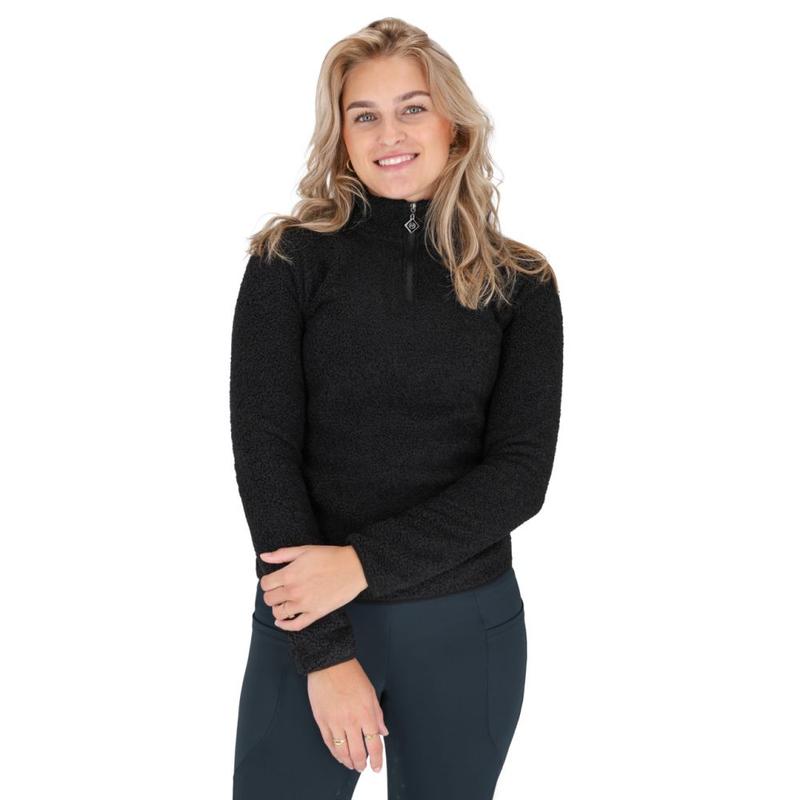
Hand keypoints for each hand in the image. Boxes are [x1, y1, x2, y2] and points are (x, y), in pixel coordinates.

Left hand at [258, 545, 367, 629]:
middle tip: (279, 590)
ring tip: (284, 602)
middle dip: (272, 594)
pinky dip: (285, 626)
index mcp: (289, 574)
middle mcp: (294, 591)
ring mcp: (305, 604)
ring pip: (279, 613)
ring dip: (278, 608)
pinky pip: (295, 626)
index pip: (265, 584)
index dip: (267, 582)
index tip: (273, 580)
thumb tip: (263, 557)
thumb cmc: (330, 556)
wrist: (354, 567)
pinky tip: (282, 621)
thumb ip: (281, 554)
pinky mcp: (316, 613)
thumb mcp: (304, 550)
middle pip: (269, 599)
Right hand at [307, 657, 388, 771]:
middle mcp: (351, 721)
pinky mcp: (321, 721)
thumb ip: (377, 714)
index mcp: (366, 713)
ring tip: (352, 765)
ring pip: (343, 751)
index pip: (374, 744)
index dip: (377, 759)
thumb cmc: (351, 674)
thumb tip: (383, 732)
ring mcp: (335, 722)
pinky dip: (335, 753)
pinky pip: (329, 743)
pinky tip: (339, 756)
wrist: (329, 664)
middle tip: (363, 767)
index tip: (377, 766)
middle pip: (358, 752)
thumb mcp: (370, 692)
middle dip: (362, 764)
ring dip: (348, 762)